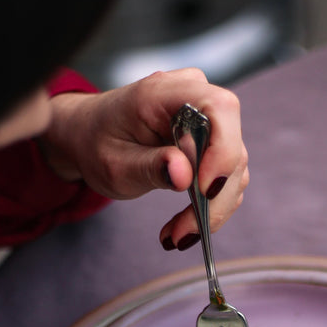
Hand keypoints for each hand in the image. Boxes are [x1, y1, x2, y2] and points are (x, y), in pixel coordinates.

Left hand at [40, 67, 248, 248]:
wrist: (91, 138)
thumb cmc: (98, 143)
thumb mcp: (114, 164)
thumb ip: (149, 167)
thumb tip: (184, 175)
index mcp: (165, 92)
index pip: (218, 107)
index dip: (223, 149)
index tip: (206, 190)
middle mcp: (195, 98)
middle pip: (232, 146)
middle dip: (214, 198)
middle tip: (184, 233)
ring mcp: (208, 120)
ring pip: (234, 169)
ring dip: (212, 209)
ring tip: (177, 234)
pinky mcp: (213, 143)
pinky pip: (227, 178)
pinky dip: (210, 207)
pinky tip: (184, 225)